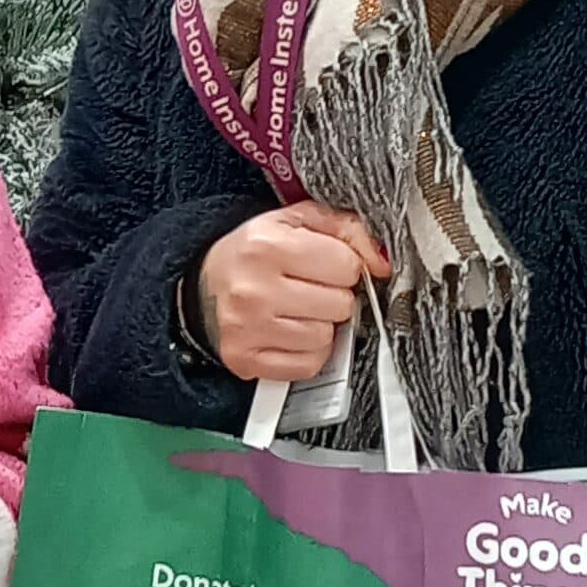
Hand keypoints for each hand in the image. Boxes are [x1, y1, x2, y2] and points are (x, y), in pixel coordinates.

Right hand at [195, 204, 388, 384]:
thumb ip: (347, 229)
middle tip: (311, 287)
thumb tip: (382, 261)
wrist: (203, 285)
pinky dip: (308, 352)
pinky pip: (308, 365)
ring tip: (298, 309)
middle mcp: (254, 288)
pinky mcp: (245, 359)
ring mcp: (248, 328)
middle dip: (334, 295)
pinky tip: (290, 332)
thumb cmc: (255, 252)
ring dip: (321, 324)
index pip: (346, 264)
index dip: (345, 265)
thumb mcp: (296, 221)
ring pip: (325, 337)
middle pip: (340, 304)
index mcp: (267, 245)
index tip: (326, 264)